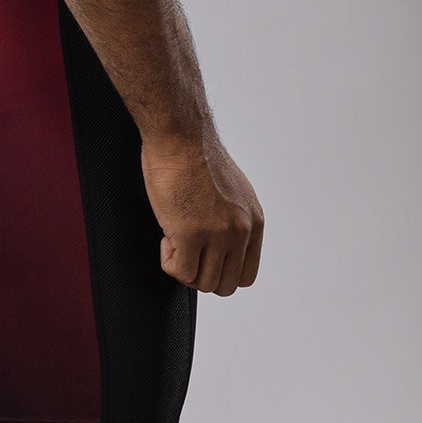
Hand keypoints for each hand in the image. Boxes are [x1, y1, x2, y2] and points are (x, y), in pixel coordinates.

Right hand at [140, 127, 263, 295]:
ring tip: (175, 240)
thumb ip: (233, 222)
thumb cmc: (196, 158)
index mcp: (254, 222)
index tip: (204, 257)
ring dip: (183, 269)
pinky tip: (167, 237)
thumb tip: (221, 249)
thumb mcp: (232, 194)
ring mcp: (217, 234)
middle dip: (201, 276)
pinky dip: (169, 262)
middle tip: (186, 253)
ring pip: (202, 283)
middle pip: (224, 286)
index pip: (246, 276)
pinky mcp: (191, 234)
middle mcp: (241, 231)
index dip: (220, 273)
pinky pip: (180, 272)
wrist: (180, 136)